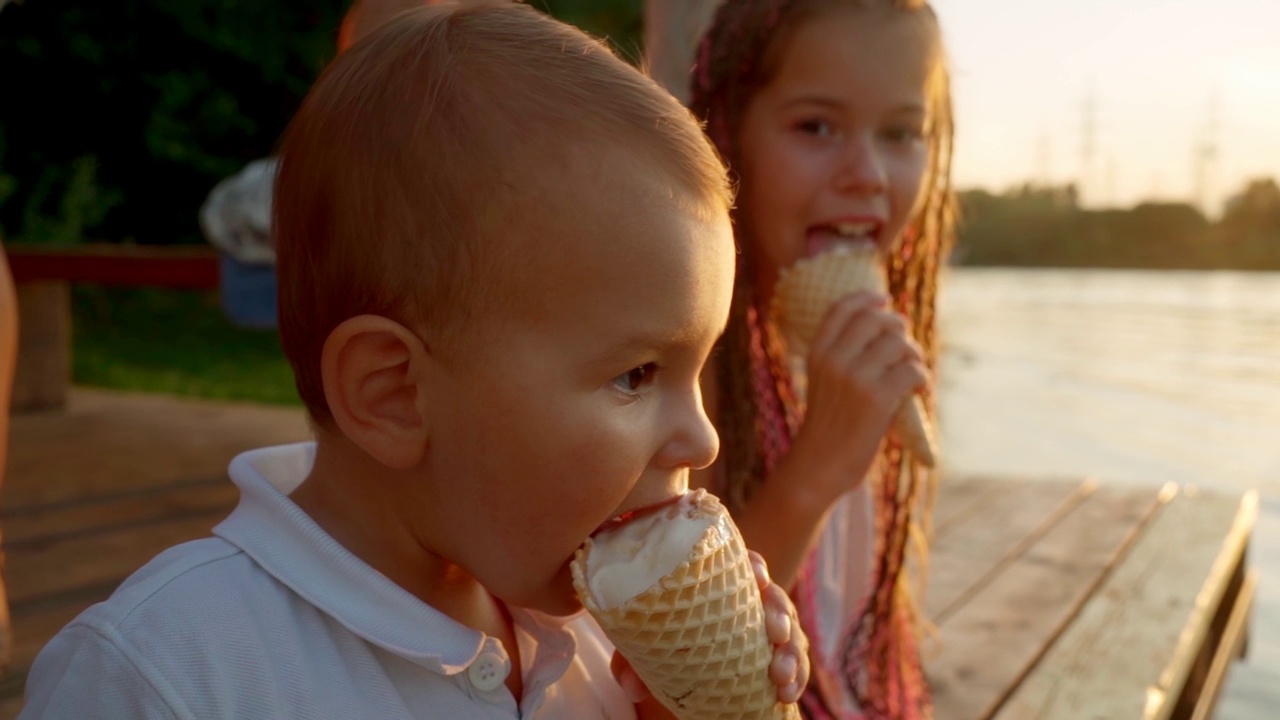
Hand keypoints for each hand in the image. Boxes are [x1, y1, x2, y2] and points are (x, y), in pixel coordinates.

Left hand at [614, 551, 809, 715]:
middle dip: (780, 614)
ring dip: (791, 653)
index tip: (757, 579)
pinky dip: (796, 677)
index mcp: (721, 580)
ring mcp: (769, 625)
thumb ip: (634, 656)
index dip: (755, 566)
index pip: (744, 562)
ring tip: (780, 677)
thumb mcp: (646, 639)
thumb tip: (631, 686)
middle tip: (776, 634)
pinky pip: (796, 662)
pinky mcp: (779, 652)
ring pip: (791, 632)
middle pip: (774, 597)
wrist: (680, 656)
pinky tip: (788, 694)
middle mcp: (751, 598)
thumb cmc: (664, 632)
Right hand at [793, 291, 927, 496]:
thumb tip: (888, 331)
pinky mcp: (878, 399)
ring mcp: (856, 378)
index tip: (884, 298)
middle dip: (897, 327)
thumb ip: (842, 358)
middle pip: (876, 320)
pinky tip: (915, 391)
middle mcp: (834, 360)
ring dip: (913, 355)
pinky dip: (920, 378)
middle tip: (905, 346)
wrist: (819, 467)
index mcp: (816, 354)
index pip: (842, 309)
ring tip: (912, 371)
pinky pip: (912, 372)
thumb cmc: (827, 427)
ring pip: (899, 345)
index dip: (866, 298)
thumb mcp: (822, 384)